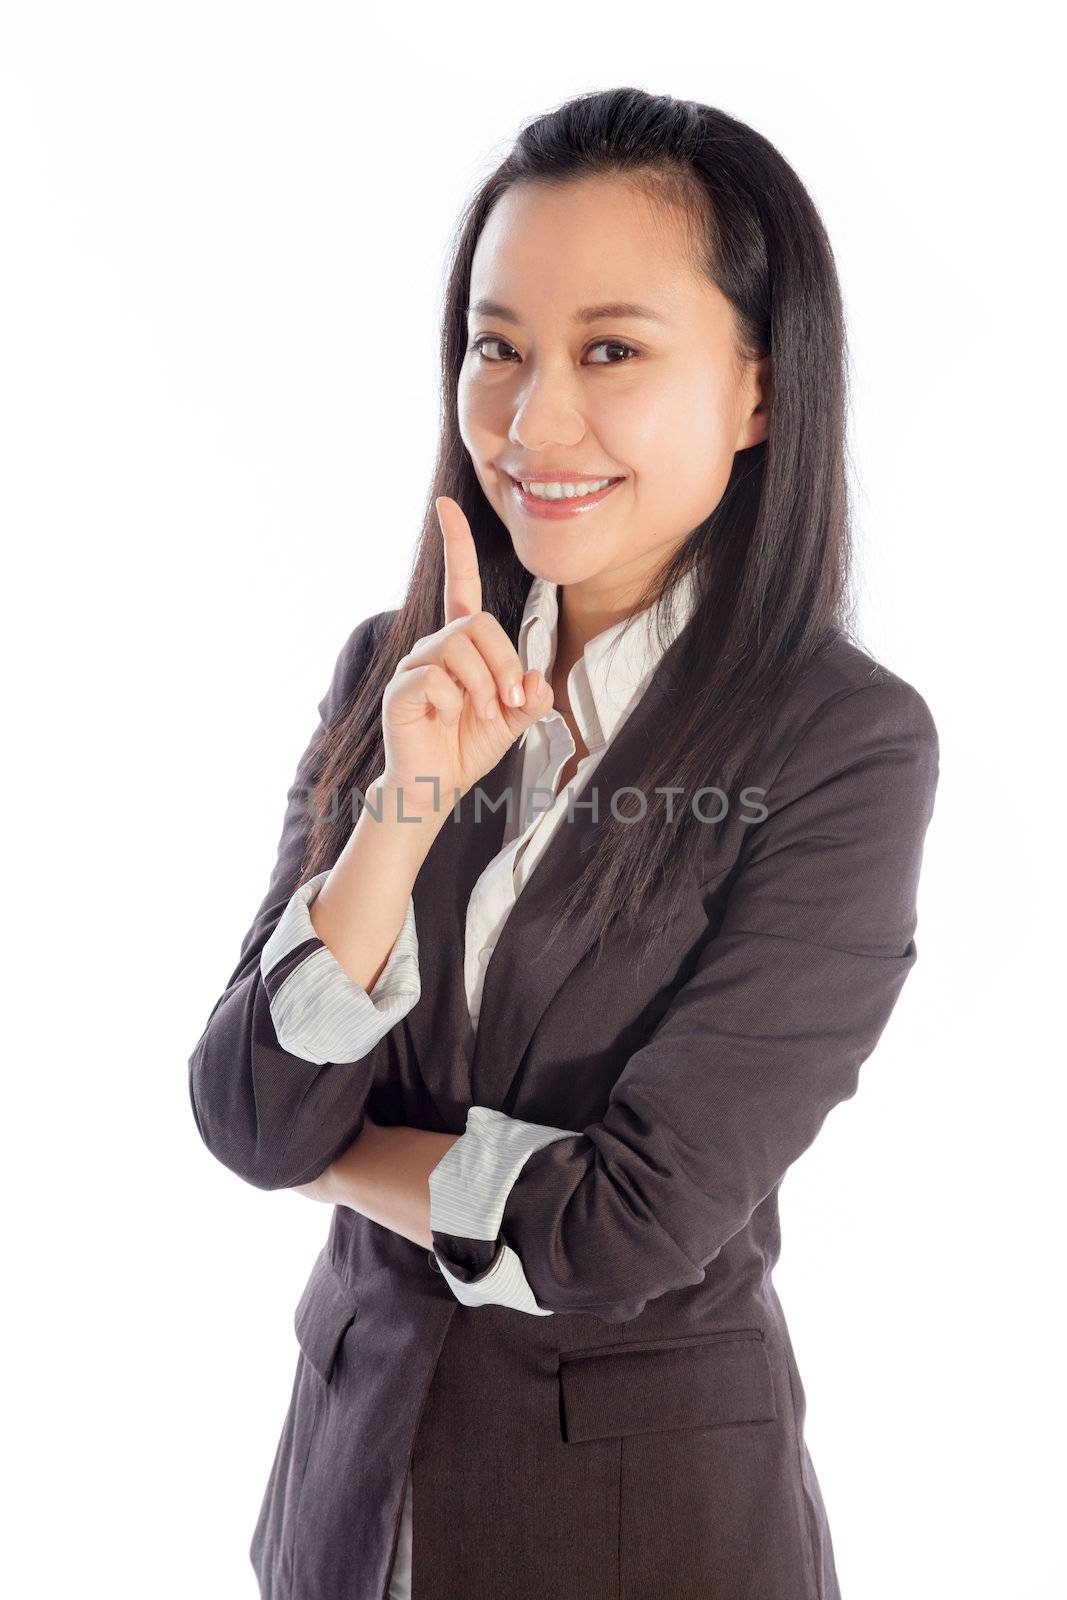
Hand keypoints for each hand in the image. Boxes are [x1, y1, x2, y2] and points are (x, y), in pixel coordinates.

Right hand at [379, 497, 552, 811]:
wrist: (434, 787)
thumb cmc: (467, 747)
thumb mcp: (512, 719)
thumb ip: (529, 697)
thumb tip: (534, 680)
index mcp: (461, 645)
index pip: (461, 584)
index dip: (456, 544)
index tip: (447, 504)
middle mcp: (434, 646)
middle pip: (477, 623)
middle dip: (503, 662)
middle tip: (507, 701)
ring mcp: (413, 666)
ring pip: (457, 649)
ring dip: (482, 686)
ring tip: (481, 715)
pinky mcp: (399, 690)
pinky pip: (433, 677)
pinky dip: (453, 701)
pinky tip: (447, 719)